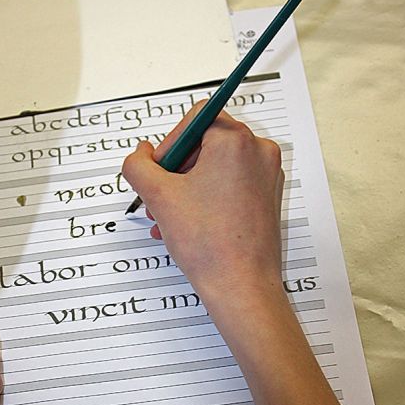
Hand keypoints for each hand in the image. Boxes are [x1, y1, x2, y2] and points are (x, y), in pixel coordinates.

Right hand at [122, 106, 283, 296]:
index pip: (196, 117)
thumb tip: (139, 155)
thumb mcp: (158, 196)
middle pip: (205, 143)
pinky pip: (230, 185)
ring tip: (168, 216)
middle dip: (176, 170)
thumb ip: (138, 165)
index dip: (171, 141)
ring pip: (215, 167)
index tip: (160, 167)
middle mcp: (258, 152)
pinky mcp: (267, 198)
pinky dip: (206, 198)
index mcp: (236, 142)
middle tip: (160, 195)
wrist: (241, 287)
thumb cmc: (210, 244)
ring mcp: (267, 176)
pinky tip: (186, 225)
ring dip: (186, 188)